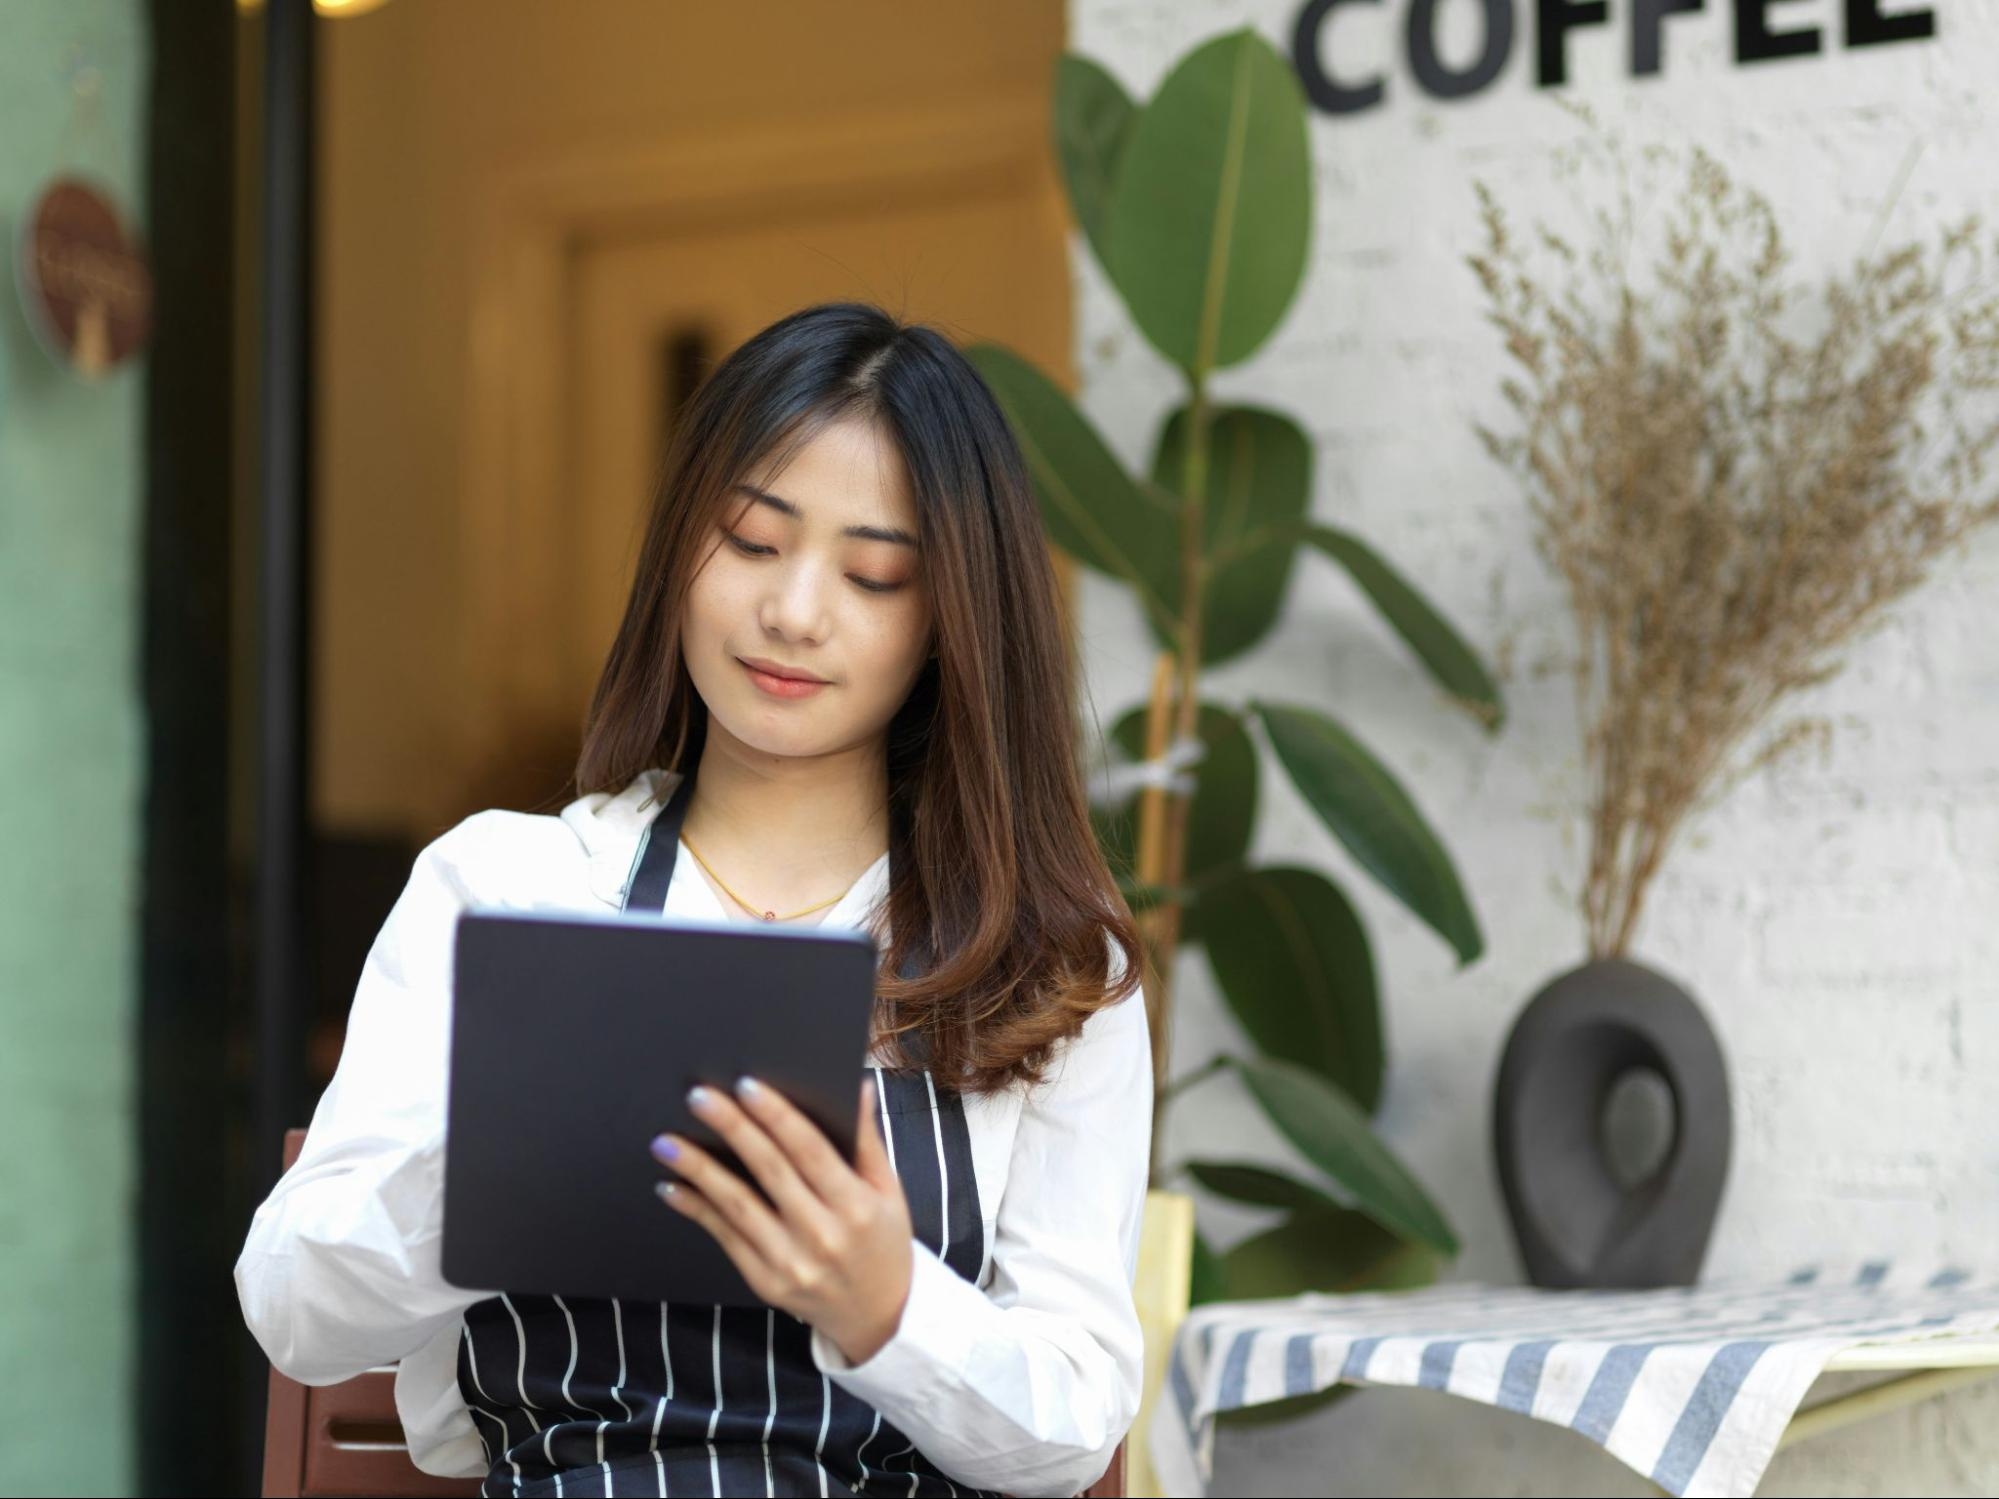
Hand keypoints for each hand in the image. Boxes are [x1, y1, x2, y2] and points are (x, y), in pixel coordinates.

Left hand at [650, 1076, 913, 1364]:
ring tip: (666, 1142)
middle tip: (698, 1096)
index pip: (810, 1151)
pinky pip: (726, 1238)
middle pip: (770, 1171)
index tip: (746, 1085)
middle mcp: (823, 1236)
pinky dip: (697, 1211)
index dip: (777, 1116)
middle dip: (732, 1129)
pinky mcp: (766, 1283)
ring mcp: (791, 1263)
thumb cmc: (883, 1242)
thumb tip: (860, 1086)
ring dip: (699, 1171)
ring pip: (738, 1206)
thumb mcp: (887, 1190)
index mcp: (857, 1206)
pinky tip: (674, 1187)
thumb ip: (868, 1140)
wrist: (878, 1316)